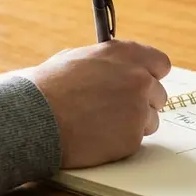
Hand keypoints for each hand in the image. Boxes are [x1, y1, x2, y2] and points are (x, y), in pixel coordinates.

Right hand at [29, 40, 171, 168]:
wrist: (35, 118)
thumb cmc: (49, 87)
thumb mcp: (77, 58)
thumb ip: (107, 62)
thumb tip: (116, 67)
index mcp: (126, 54)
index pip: (161, 63)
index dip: (151, 75)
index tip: (142, 83)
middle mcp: (139, 78)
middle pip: (159, 94)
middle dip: (142, 102)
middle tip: (118, 109)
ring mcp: (138, 109)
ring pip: (151, 120)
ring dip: (133, 124)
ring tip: (102, 124)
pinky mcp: (133, 137)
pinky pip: (135, 140)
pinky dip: (120, 141)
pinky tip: (97, 136)